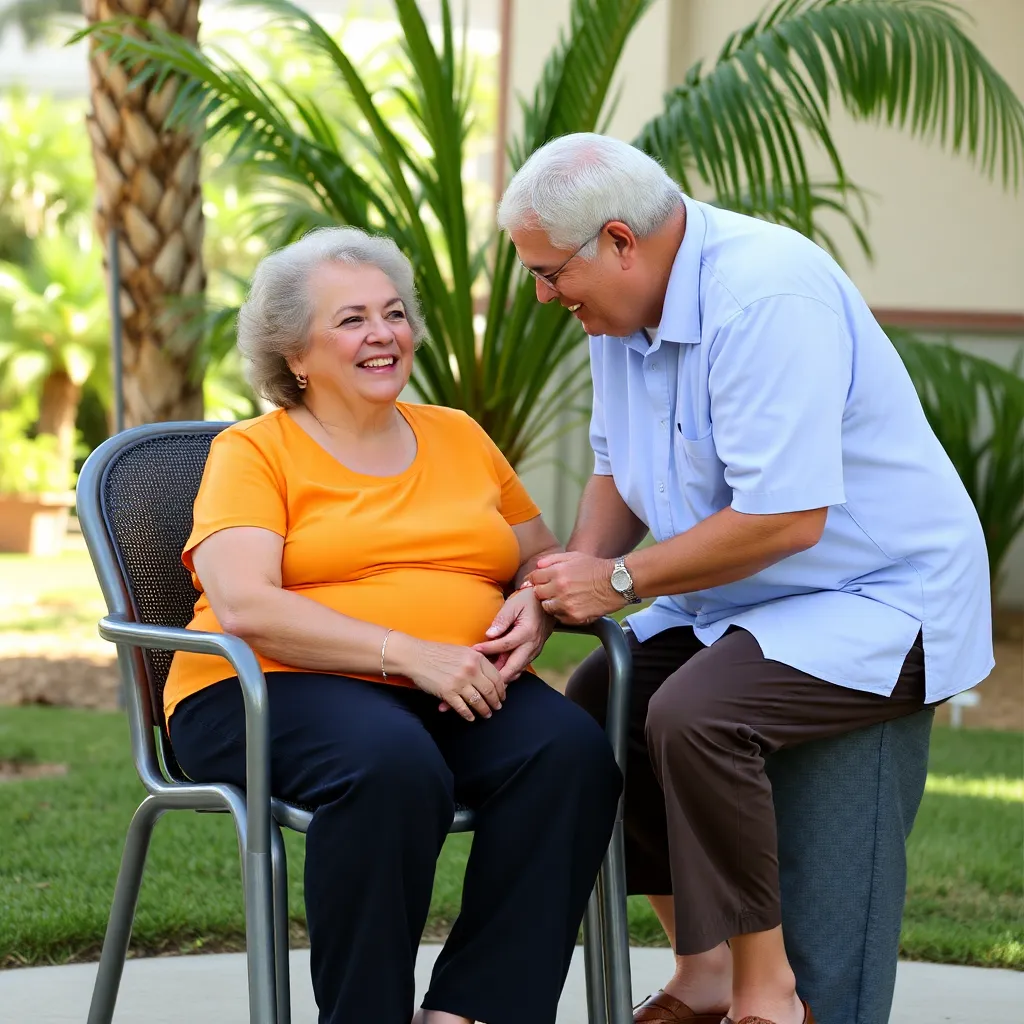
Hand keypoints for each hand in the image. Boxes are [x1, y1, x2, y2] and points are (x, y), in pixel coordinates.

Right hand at [389, 634, 504, 720]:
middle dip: (496, 702)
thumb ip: (476, 661)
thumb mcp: (462, 650)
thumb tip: (490, 674)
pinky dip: (468, 714)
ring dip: (484, 710)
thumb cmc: (437, 652)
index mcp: (476, 657)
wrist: (415, 656)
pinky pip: (462, 708)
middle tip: (497, 707)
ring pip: (478, 701)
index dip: (501, 689)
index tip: (502, 695)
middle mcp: (470, 670)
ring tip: (487, 714)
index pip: (496, 677)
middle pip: (490, 691)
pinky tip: (471, 717)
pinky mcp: (447, 692)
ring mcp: (459, 682)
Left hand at [473, 585, 554, 683]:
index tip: (474, 650)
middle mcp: (532, 645)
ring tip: (484, 675)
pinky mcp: (533, 654)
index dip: (488, 649)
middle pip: (513, 667)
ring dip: (502, 675)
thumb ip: (502, 619)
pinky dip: (508, 672)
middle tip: (479, 675)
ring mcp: (534, 652)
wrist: (547, 603)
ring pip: (517, 671)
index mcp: (527, 632)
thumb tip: (490, 634)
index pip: (505, 645)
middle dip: (496, 675)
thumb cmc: (528, 601)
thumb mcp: (514, 604)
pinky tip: (495, 671)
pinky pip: (520, 668)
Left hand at [526, 552, 622, 625]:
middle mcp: (560, 588)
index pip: (534, 578)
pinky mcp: (574, 617)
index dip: (535, 580)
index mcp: (558, 572)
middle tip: (552, 590)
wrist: (617, 582)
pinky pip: (559, 617)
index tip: (538, 582)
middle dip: (542, 591)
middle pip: (537, 594)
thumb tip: (537, 566)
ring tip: (563, 598)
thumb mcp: (574, 556)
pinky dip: (563, 613)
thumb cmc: (596, 568)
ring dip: (551, 603)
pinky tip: (572, 605)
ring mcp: (566, 604)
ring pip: (546, 607)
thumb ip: (552, 559)